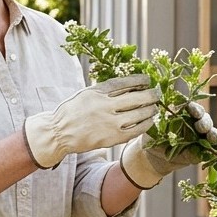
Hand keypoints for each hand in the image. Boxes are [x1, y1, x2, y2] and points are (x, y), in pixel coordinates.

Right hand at [23, 74, 159, 168]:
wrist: (59, 133)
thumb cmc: (72, 112)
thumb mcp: (85, 94)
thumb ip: (104, 90)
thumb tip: (129, 85)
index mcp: (97, 92)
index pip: (124, 82)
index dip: (139, 80)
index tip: (148, 79)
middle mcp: (104, 106)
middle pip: (137, 97)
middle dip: (151, 94)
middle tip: (157, 94)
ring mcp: (109, 123)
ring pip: (139, 113)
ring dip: (151, 110)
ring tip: (154, 108)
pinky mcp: (112, 137)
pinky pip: (136, 130)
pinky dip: (145, 124)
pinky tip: (149, 121)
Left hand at [119, 101, 216, 188]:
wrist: (153, 157)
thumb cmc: (153, 137)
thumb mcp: (154, 128)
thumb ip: (162, 122)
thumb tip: (166, 114)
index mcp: (183, 114)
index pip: (193, 108)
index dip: (195, 108)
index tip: (192, 110)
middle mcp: (194, 123)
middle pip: (205, 119)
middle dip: (204, 122)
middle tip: (201, 127)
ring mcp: (200, 137)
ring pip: (211, 132)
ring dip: (212, 133)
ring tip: (210, 136)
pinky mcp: (202, 150)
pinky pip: (211, 148)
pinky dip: (214, 147)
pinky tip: (214, 146)